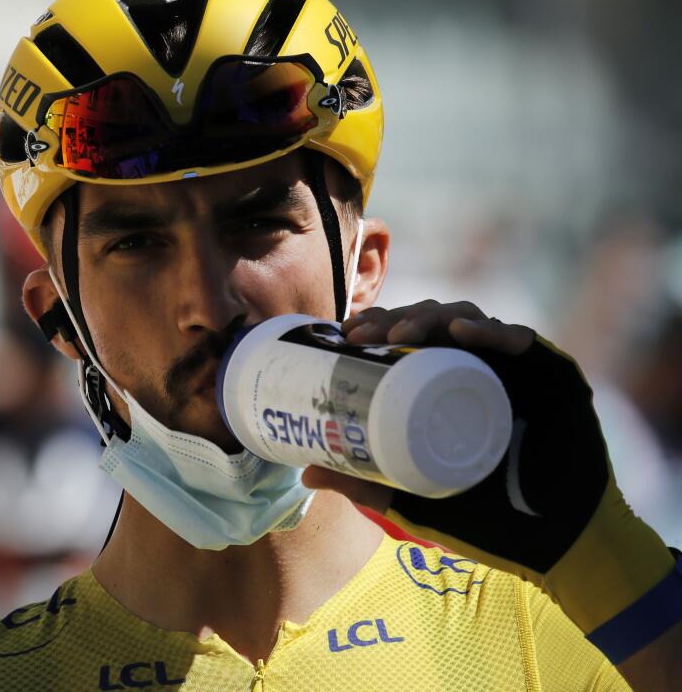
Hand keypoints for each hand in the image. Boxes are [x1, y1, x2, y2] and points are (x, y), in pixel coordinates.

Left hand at [302, 299, 533, 509]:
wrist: (558, 545)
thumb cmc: (486, 522)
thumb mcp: (415, 500)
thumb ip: (366, 486)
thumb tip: (306, 475)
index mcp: (447, 385)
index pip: (408, 339)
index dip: (376, 327)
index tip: (345, 335)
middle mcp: (478, 368)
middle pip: (433, 323)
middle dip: (395, 319)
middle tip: (364, 335)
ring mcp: (515, 369)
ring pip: (469, 321)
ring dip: (431, 319)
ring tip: (400, 336)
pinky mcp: (553, 375)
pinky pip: (523, 341)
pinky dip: (494, 332)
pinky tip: (463, 332)